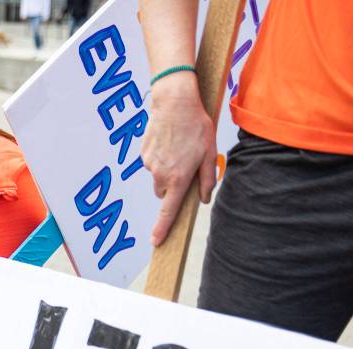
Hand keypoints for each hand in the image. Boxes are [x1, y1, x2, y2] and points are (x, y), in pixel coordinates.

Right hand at [141, 73, 216, 245]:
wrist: (173, 102)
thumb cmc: (195, 126)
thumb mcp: (209, 153)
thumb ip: (207, 179)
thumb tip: (204, 199)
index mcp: (178, 178)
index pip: (168, 211)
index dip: (162, 229)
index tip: (155, 242)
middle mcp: (161, 175)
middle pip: (164, 193)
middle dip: (172, 185)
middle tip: (186, 165)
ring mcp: (150, 165)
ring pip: (158, 177)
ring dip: (167, 169)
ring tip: (178, 147)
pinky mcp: (143, 154)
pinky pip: (152, 164)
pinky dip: (160, 157)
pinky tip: (168, 141)